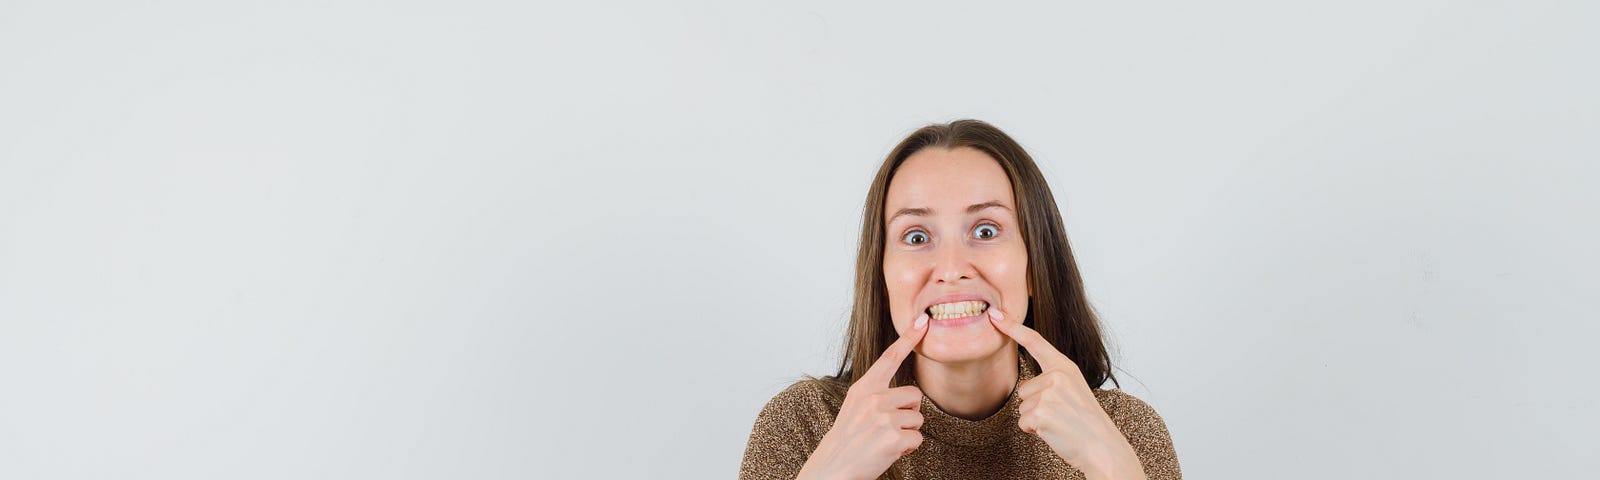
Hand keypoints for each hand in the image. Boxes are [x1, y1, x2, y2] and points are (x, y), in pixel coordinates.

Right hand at [798, 313, 929, 479]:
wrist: (833, 468)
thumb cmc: (848, 439)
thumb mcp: (855, 407)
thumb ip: (876, 394)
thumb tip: (907, 394)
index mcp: (864, 388)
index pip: (890, 358)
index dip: (908, 338)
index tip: (923, 321)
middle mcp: (874, 399)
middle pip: (914, 395)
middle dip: (908, 413)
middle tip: (887, 427)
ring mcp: (883, 418)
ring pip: (918, 419)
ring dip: (907, 432)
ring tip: (885, 440)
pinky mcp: (893, 438)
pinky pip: (917, 439)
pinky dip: (908, 449)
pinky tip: (889, 451)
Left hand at [988, 308, 1145, 478]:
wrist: (1102, 447)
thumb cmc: (1086, 422)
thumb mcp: (1073, 390)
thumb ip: (1052, 381)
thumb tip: (1026, 385)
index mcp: (1065, 367)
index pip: (1034, 342)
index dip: (1012, 327)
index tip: (994, 315)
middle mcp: (1056, 376)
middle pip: (1024, 389)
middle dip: (1036, 405)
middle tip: (1061, 415)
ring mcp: (1048, 394)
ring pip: (1023, 407)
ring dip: (1036, 419)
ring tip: (1060, 423)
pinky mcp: (1040, 413)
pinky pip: (1023, 422)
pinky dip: (1034, 431)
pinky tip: (1054, 431)